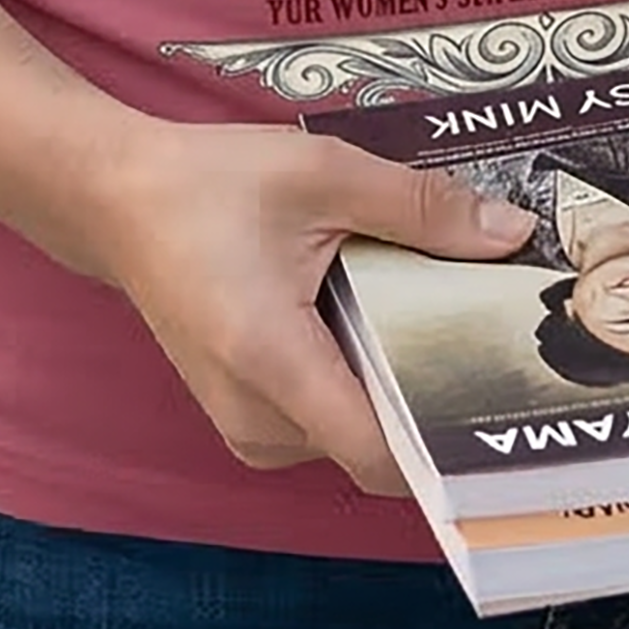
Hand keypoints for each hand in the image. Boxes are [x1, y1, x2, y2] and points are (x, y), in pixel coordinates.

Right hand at [81, 114, 529, 496]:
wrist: (118, 200)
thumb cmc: (209, 185)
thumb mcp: (322, 174)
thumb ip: (420, 209)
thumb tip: (510, 236)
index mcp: (272, 362)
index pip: (381, 455)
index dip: (448, 441)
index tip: (506, 402)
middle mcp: (256, 419)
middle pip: (377, 446)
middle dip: (433, 396)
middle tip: (487, 336)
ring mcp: (248, 429)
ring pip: (354, 437)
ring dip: (394, 387)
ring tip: (429, 315)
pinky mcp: (248, 420)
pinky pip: (327, 422)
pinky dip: (359, 383)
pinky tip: (376, 322)